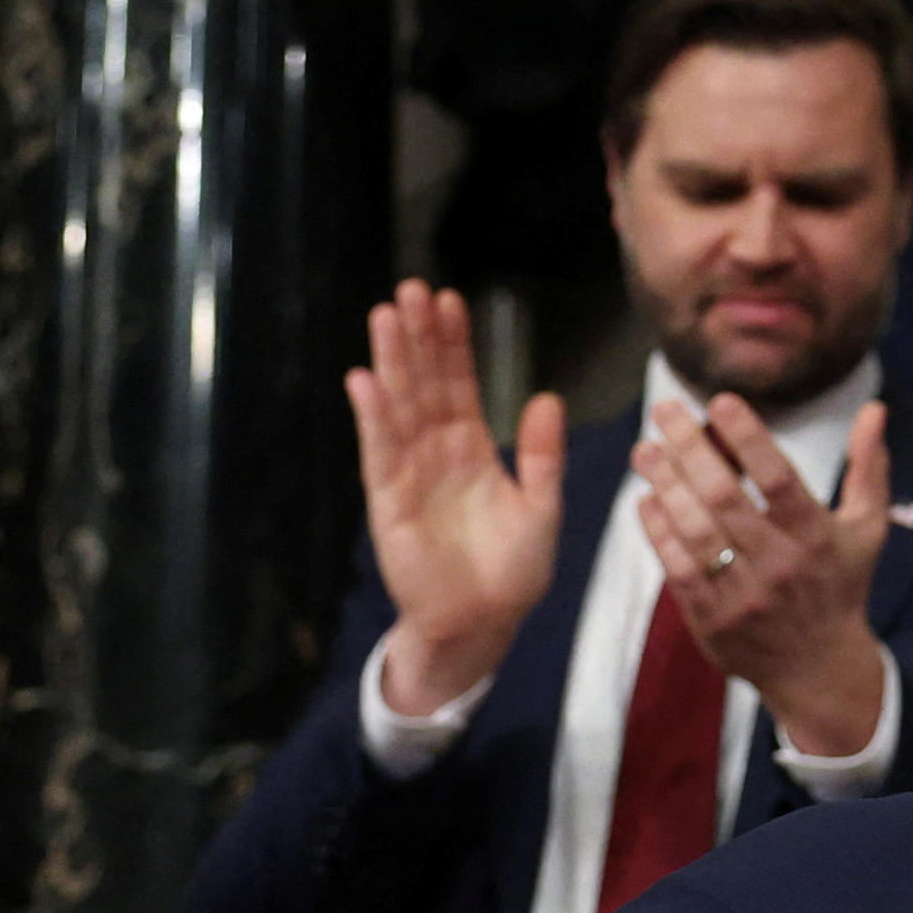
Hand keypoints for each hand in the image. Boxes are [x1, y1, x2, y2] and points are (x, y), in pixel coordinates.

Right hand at [350, 282, 564, 720]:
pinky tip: (365, 380)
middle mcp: (436, 452)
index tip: (450, 300)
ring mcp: (409, 474)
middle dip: (417, 337)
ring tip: (385, 315)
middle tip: (410, 289)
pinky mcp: (389, 502)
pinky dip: (373, 417)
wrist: (483, 623)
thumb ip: (543, 454)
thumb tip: (548, 397)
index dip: (454, 343)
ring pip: (399, 407)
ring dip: (391, 362)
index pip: (460, 383)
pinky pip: (380, 452)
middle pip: (424, 383)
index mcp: (472, 448)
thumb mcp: (542, 507)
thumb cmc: (512, 571)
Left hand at [639, 393, 897, 760]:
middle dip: (689, 447)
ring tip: (646, 450)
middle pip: (725, 497)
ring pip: (695, 530)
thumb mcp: (867, 528)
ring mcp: (743, 595)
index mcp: (816, 536)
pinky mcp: (712, 620)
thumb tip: (875, 408)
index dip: (747, 436)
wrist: (819, 670)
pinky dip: (658, 531)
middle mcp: (779, 565)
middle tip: (663, 410)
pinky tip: (646, 499)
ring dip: (665, 484)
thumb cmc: (841, 585)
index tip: (720, 400)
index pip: (778, 477)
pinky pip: (677, 568)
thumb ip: (869, 466)